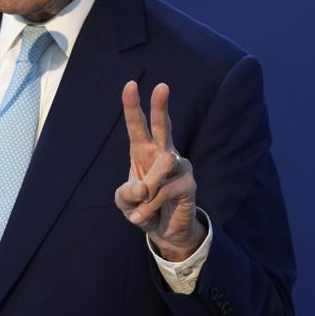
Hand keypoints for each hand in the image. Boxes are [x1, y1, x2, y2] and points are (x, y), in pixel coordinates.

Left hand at [114, 81, 205, 261]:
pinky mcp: (188, 182)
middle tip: (162, 86)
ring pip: (162, 164)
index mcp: (143, 152)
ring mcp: (179, 166)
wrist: (164, 231)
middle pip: (163, 126)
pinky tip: (147, 215)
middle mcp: (162, 153)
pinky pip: (164, 190)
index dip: (132, 106)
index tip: (130, 84)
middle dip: (160, 106)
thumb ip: (126, 194)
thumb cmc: (143, 209)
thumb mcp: (125, 202)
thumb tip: (142, 187)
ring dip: (146, 190)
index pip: (137, 125)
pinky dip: (149, 207)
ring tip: (142, 205)